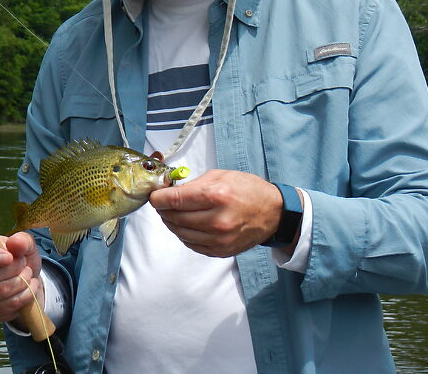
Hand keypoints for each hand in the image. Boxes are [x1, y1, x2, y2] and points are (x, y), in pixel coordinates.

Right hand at [0, 232, 43, 323]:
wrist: (25, 279)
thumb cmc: (18, 257)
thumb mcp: (24, 244)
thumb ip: (22, 240)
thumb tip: (15, 243)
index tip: (9, 257)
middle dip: (13, 268)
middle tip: (23, 263)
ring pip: (0, 291)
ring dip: (21, 281)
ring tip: (27, 274)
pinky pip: (7, 305)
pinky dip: (24, 295)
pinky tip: (29, 286)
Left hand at [149, 169, 283, 256]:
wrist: (273, 213)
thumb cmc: (247, 189)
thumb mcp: (220, 176)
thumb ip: (193, 184)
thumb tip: (169, 190)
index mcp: (216, 196)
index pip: (175, 200)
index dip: (159, 198)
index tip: (154, 196)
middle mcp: (217, 220)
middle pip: (175, 218)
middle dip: (163, 210)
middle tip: (162, 204)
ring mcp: (219, 239)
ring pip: (180, 233)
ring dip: (171, 223)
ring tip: (172, 214)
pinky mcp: (221, 251)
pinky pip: (191, 244)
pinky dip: (184, 234)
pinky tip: (186, 225)